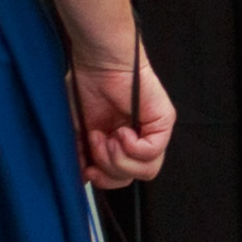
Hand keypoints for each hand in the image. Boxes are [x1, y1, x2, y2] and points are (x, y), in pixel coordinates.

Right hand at [68, 46, 174, 187]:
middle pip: (131, 178)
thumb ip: (81, 156)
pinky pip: (153, 153)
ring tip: (107, 137)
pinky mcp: (163, 122)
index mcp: (119, 142)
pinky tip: (122, 131)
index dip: (104, 180)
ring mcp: (153, 131)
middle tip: (96, 144)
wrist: (97, 60)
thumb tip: (84, 180)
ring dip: (119, 159)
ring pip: (146, 171)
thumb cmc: (87, 85)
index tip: (88, 170)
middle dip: (108, 169)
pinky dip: (132, 148)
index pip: (119, 177)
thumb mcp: (78, 130)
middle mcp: (138, 138)